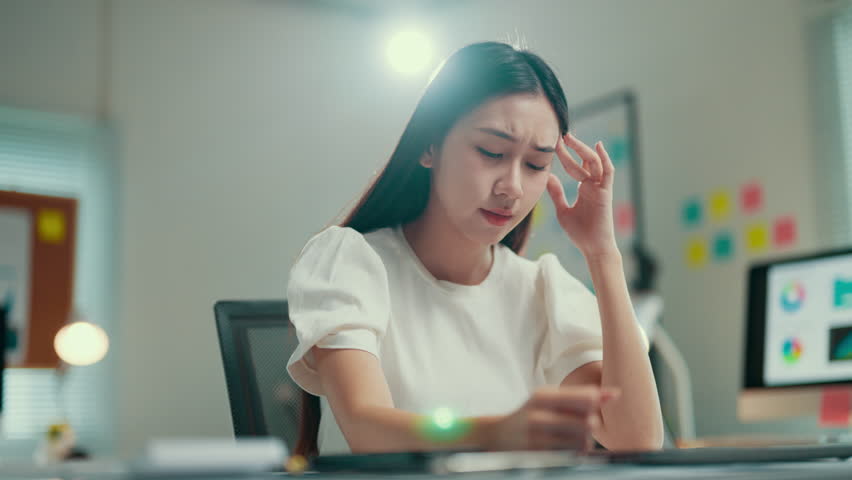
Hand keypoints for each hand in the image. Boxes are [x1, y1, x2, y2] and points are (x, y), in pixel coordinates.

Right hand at [484, 386, 617, 450]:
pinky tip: (566, 447)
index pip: (587, 397)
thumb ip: (582, 396)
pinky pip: (572, 455)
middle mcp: (539, 415)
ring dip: (585, 441)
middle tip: (583, 424)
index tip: (593, 406)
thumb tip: (615, 394)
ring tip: (574, 437)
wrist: (500, 436)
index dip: (597, 403)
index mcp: (544, 396)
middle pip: (589, 421)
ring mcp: (538, 437)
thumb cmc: (532, 414)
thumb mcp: (551, 399)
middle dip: (592, 424)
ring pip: (583, 441)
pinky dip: (576, 452)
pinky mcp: (540, 455)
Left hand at [546, 132, 617, 256]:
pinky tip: (598, 146)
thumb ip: (556, 193)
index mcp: (584, 188)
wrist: (592, 247)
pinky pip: (608, 172)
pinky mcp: (606, 193)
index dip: (565, 154)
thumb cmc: (580, 232)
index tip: (553, 144)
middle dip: (572, 148)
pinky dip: (605, 158)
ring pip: (594, 162)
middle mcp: (593, 185)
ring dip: (582, 149)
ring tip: (569, 138)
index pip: (575, 166)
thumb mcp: (562, 210)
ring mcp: (600, 188)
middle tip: (560, 136)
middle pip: (584, 160)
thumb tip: (548, 176)